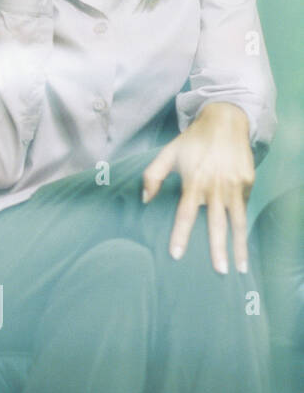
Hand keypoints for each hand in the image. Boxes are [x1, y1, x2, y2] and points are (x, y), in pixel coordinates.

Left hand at [141, 103, 254, 273]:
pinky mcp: (248, 182)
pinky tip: (240, 242)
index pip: (186, 214)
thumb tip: (145, 200)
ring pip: (237, 222)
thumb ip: (152, 176)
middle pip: (217, 224)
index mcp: (194, 181)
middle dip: (218, 249)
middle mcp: (216, 186)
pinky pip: (243, 208)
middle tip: (218, 271)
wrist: (225, 121)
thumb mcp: (167, 154)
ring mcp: (235, 185)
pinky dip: (242, 226)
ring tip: (240, 267)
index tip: (177, 254)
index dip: (181, 235)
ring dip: (239, 246)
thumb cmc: (192, 141)